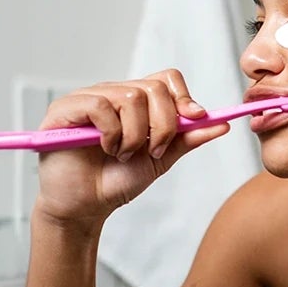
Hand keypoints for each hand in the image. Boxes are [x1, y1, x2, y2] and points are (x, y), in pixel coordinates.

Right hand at [31, 69, 230, 227]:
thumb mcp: (160, 159)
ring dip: (134, 135)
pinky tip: (106, 148)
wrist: (85, 208)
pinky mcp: (66, 108)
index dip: (183, 96)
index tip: (194, 119)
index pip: (166, 79)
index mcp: (135, 102)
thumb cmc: (115, 182)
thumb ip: (187, 139)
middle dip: (162, 125)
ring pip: (130, 97)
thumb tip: (221, 124)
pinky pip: (100, 105)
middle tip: (151, 151)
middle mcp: (113, 93)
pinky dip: (111, 132)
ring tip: (122, 154)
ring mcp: (88, 98)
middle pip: (153, 88)